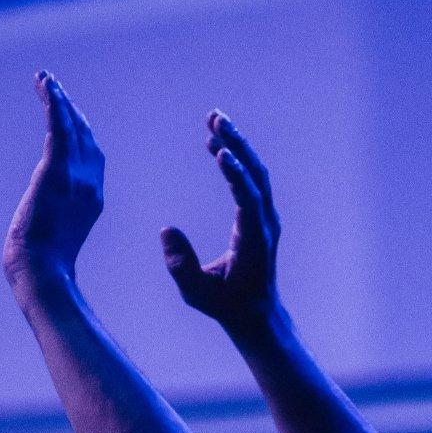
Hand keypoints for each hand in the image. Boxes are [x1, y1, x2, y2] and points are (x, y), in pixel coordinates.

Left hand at [4, 72, 104, 285]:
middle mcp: (90, 184)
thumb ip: (56, 223)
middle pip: (85, 136)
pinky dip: (53, 105)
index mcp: (93, 199)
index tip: (68, 113)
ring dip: (58, 99)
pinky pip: (57, 129)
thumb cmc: (43, 265)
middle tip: (54, 87)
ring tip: (45, 79)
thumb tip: (43, 229)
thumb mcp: (57, 239)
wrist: (43, 271)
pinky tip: (46, 88)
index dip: (80, 131)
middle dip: (71, 109)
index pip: (91, 155)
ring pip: (70, 127)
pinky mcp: (56, 172)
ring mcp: (75, 177)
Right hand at [162, 111, 281, 325]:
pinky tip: (216, 145)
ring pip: (256, 172)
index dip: (237, 176)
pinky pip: (251, 180)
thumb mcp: (197, 294)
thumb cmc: (227, 305)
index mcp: (254, 240)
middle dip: (237, 144)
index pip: (249, 200)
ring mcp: (265, 217)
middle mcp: (265, 223)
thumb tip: (166, 229)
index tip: (222, 152)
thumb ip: (181, 265)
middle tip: (215, 118)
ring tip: (214, 120)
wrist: (256, 314)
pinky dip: (236, 159)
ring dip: (237, 144)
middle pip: (256, 175)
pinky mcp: (259, 215)